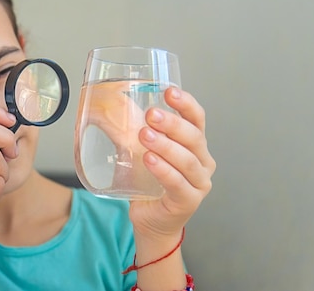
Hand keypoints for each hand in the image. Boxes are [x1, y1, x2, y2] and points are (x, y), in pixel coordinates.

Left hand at [129, 86, 215, 239]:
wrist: (151, 220)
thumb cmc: (149, 183)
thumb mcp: (142, 151)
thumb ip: (135, 131)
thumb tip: (110, 106)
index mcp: (195, 144)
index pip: (197, 118)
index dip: (186, 103)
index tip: (169, 91)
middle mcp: (203, 161)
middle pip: (194, 136)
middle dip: (172, 123)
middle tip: (151, 115)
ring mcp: (199, 183)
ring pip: (187, 159)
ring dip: (165, 145)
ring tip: (145, 135)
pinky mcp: (189, 201)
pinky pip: (178, 183)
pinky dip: (164, 170)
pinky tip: (150, 160)